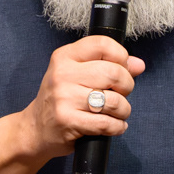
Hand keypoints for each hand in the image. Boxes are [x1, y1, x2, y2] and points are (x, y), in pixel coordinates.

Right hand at [20, 36, 145, 159]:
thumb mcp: (77, 75)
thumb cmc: (61, 100)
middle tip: (122, 94)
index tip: (122, 68)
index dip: (121, 56)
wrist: (36, 129)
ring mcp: (64, 98)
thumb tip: (138, 64)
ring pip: (113, 101)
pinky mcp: (68, 121)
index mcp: (65, 57)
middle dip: (126, 86)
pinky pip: (106, 123)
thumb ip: (108, 66)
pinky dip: (117, 127)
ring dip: (123, 110)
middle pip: (113, 73)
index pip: (102, 44)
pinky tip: (114, 126)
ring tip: (118, 113)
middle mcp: (62, 74)